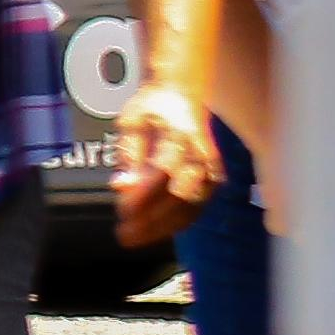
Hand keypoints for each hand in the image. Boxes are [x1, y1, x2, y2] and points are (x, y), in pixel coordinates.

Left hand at [113, 93, 220, 249]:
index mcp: (180, 136)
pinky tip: (154, 231)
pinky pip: (196, 208)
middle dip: (151, 220)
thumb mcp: (131, 122)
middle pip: (179, 196)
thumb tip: (120, 186)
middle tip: (124, 235)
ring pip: (190, 207)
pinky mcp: (214, 180)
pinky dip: (175, 223)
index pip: (163, 173)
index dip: (143, 196)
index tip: (122, 212)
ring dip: (162, 227)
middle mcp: (201, 155)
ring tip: (134, 238)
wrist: (181, 96)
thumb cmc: (152, 109)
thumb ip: (128, 154)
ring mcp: (211, 169)